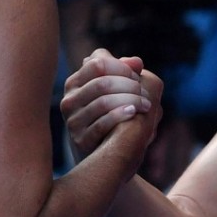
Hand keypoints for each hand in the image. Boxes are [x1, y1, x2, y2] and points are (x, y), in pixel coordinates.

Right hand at [61, 48, 162, 162]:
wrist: (104, 154)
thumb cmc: (112, 114)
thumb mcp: (118, 90)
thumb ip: (126, 71)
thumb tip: (136, 61)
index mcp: (75, 82)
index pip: (97, 63)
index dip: (122, 68)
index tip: (137, 76)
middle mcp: (69, 100)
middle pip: (102, 83)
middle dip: (130, 86)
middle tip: (146, 94)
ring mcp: (72, 120)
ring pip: (103, 102)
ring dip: (131, 101)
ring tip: (146, 105)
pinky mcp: (80, 140)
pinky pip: (101, 124)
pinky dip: (120, 115)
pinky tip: (134, 113)